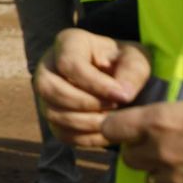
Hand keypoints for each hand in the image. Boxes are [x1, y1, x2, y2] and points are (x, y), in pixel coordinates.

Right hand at [34, 28, 151, 147]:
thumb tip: (122, 95)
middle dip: (84, 104)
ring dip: (86, 124)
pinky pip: (61, 132)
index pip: (68, 64)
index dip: (95, 84)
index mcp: (68, 43)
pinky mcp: (53, 115)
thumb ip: (133, 72)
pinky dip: (85, 138)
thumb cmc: (125, 63)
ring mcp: (46, 92)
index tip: (122, 97)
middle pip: (49, 88)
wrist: (119, 78)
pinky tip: (107, 133)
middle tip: (114, 109)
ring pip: (53, 113)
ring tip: (113, 122)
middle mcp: (48, 66)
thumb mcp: (136, 59)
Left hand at [103, 100, 182, 182]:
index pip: (111, 128)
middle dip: (144, 156)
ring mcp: (173, 182)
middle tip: (166, 152)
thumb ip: (167, 120)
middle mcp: (157, 152)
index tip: (126, 133)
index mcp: (157, 121)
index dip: (118, 131)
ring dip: (164, 177)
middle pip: (130, 158)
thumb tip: (153, 125)